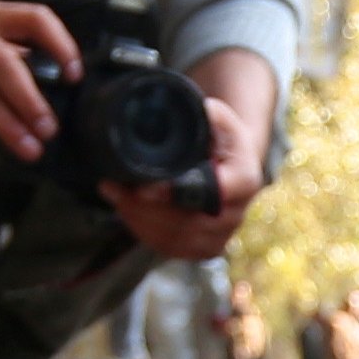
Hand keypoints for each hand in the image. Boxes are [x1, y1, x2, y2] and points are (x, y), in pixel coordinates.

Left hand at [105, 82, 268, 259]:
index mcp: (244, 181)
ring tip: (114, 195)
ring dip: (139, 219)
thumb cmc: (220, 137)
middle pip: (187, 222)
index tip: (142, 186)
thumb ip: (209, 113)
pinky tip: (125, 210)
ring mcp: (220, 236)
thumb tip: (195, 110)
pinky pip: (169, 247)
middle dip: (146, 207)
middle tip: (114, 188)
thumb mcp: (219, 117)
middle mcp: (236, 214)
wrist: (229, 163)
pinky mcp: (202, 249)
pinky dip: (142, 231)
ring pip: (174, 238)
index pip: (210, 194)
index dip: (174, 194)